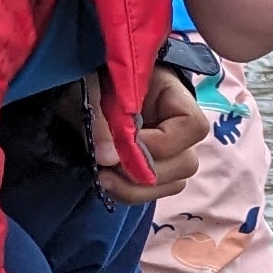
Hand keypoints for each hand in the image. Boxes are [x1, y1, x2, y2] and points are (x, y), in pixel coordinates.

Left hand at [93, 65, 211, 203]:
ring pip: (174, 183)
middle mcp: (179, 128)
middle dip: (146, 172)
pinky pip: (156, 192)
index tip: (125, 142)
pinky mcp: (153, 168)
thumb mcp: (90, 89)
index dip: (163, 142)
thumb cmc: (91, 79)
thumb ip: (99, 119)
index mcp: (172, 96)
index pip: (193, 126)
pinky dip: (132, 193)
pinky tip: (109, 183)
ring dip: (137, 188)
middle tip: (107, 167)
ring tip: (104, 178)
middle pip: (186, 163)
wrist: (79, 89)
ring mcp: (169, 152)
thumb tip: (107, 158)